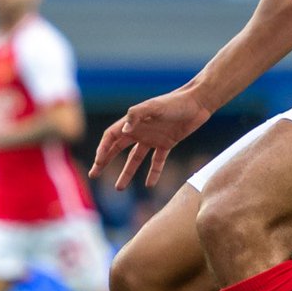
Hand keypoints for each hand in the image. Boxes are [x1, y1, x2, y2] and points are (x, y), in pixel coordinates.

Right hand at [89, 88, 212, 188]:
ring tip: (119, 189)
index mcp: (133, 121)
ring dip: (127, 173)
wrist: (197, 103)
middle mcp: (140, 130)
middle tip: (94, 174)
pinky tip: (150, 185)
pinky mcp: (167, 143)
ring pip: (135, 159)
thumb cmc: (175, 102)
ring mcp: (153, 138)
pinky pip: (157, 161)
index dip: (103, 149)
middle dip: (105, 161)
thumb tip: (124, 130)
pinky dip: (154, 172)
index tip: (98, 164)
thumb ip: (136, 115)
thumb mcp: (154, 106)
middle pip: (117, 148)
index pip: (111, 137)